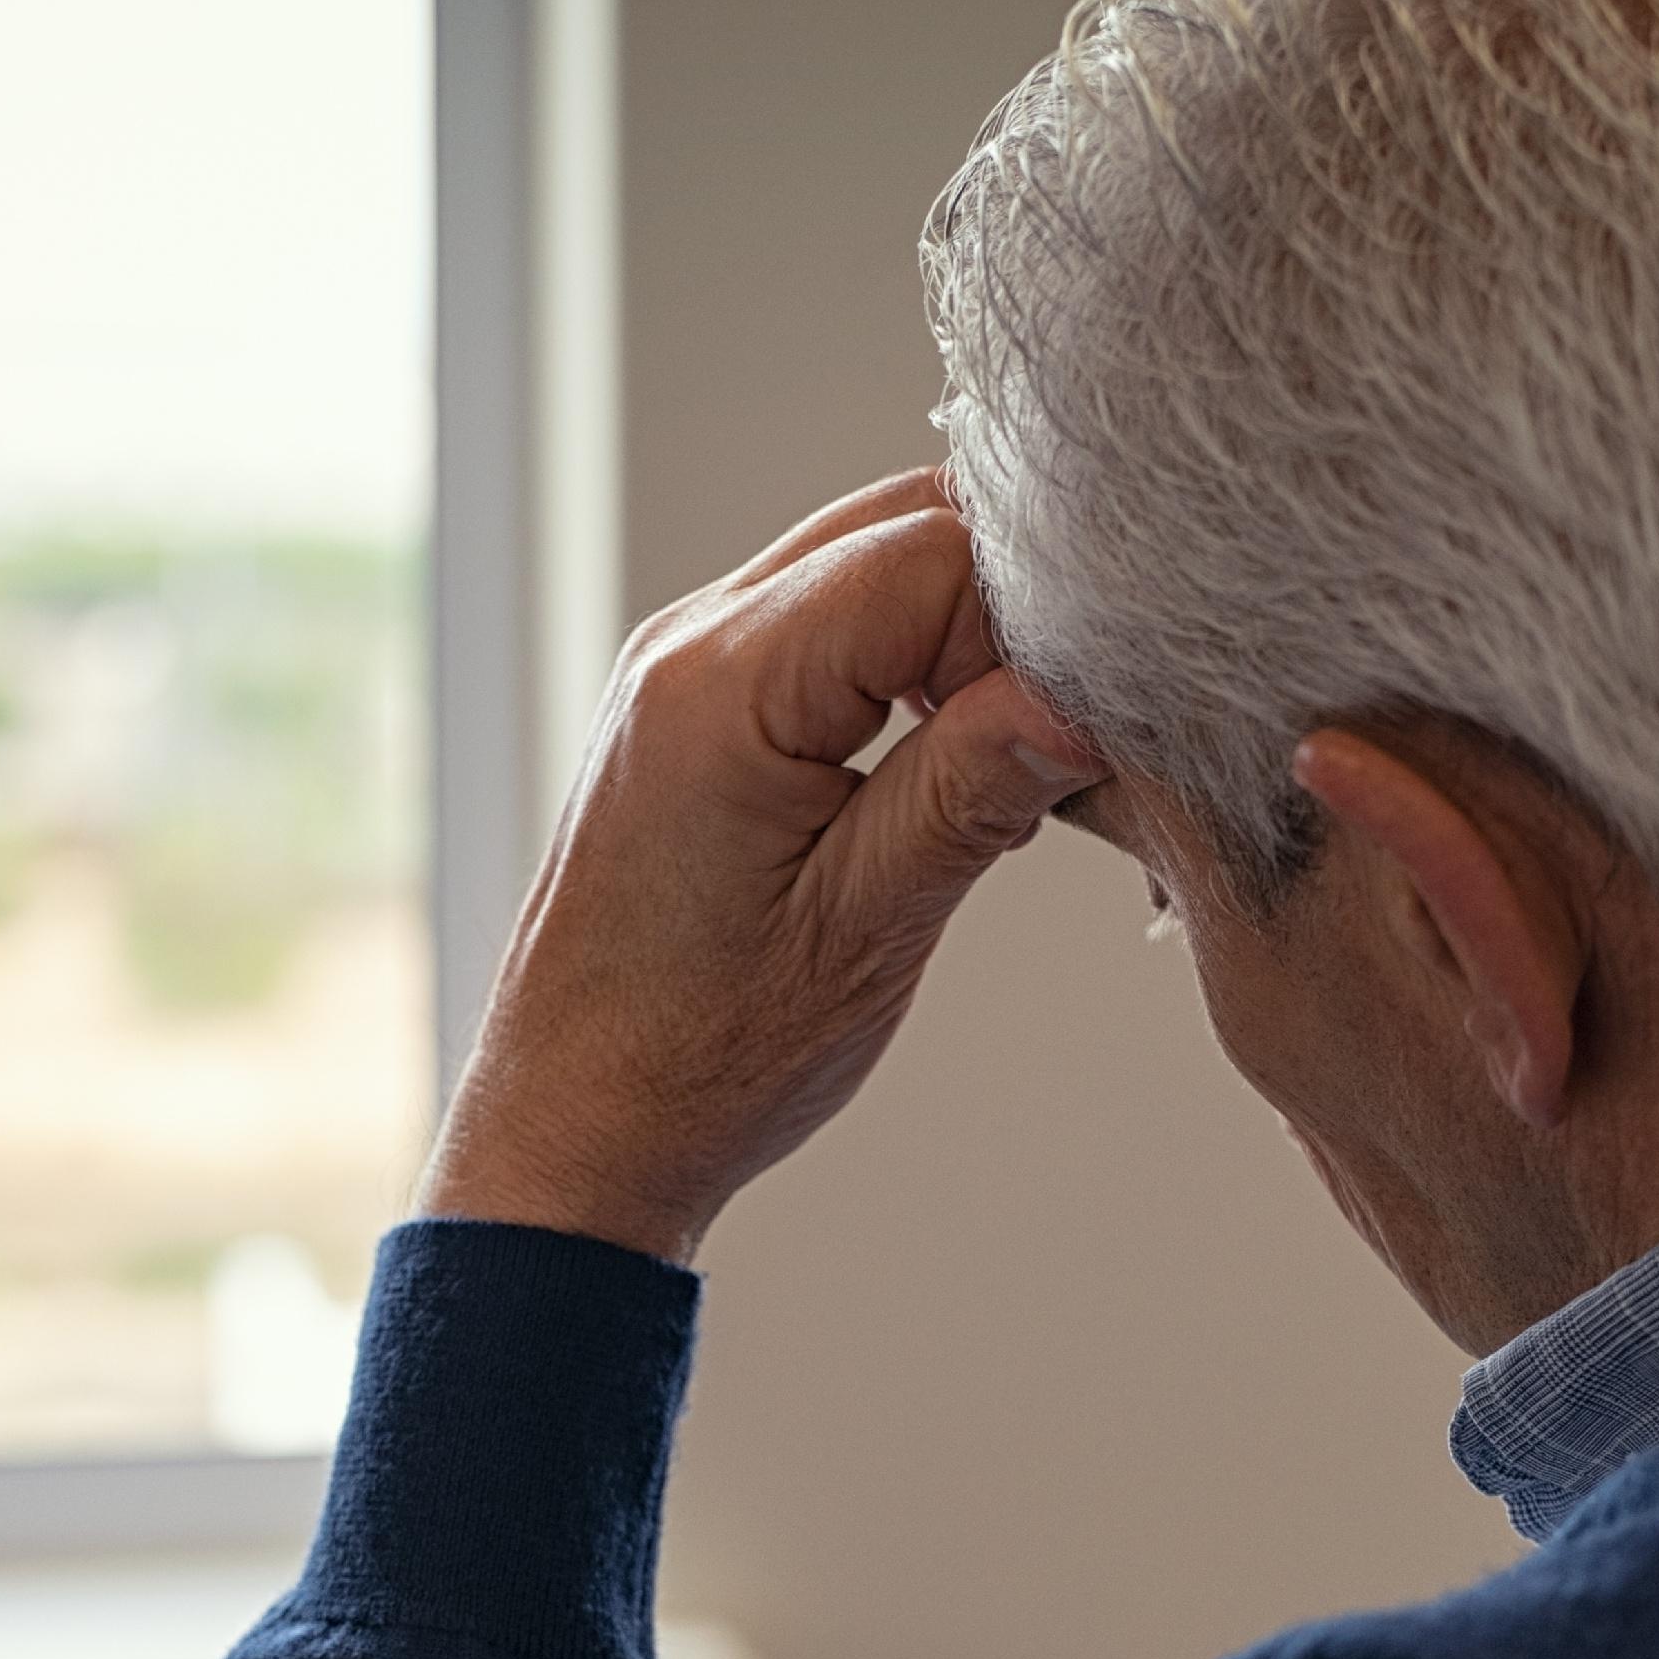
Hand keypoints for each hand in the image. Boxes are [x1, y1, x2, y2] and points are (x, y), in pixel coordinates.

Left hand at [419, 469, 1108, 1264]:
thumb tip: (1084, 693)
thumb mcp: (866, 931)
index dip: (1032, 621)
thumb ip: (973, 789)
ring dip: (962, 636)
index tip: (1082, 721)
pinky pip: (827, 622)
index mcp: (720, 688)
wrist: (574, 1132)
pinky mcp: (690, 703)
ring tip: (1002, 763)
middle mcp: (686, 645)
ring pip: (868, 563)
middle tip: (1061, 736)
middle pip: (900, 527)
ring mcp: (680, 665)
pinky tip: (943, 764)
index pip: (929, 554)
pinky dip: (909, 662)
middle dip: (1008, 611)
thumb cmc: (697, 1062)